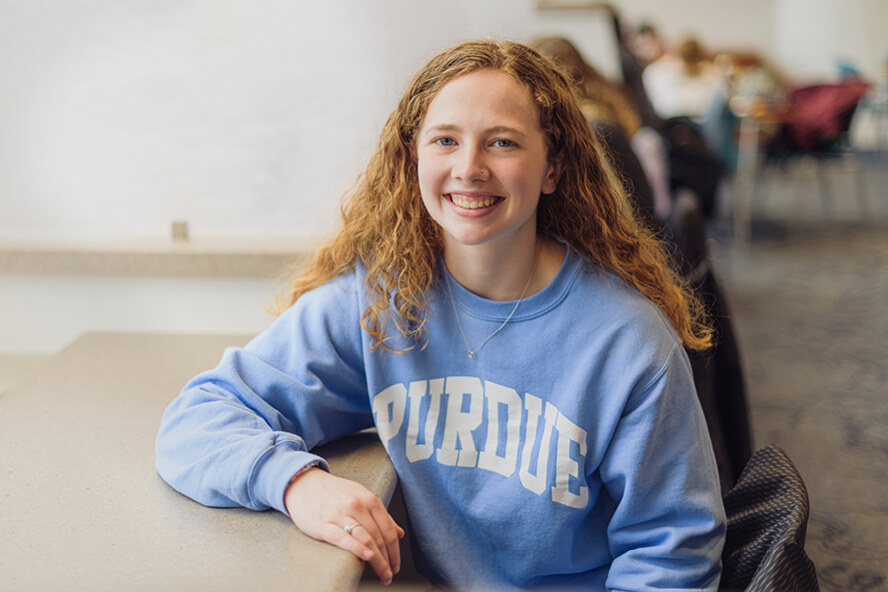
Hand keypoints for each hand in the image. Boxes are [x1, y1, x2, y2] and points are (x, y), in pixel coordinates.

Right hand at [284, 468, 404, 584]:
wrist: (304, 483)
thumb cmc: (334, 492)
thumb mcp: (361, 496)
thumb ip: (380, 515)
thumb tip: (400, 533)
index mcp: (369, 499)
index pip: (388, 529)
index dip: (395, 550)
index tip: (396, 564)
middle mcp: (357, 505)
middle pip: (379, 537)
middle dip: (388, 559)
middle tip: (390, 574)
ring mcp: (340, 514)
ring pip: (365, 540)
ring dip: (378, 561)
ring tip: (383, 575)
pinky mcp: (323, 524)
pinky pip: (343, 538)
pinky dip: (358, 549)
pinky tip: (368, 558)